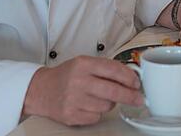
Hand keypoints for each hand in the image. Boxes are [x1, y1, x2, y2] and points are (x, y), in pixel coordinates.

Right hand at [22, 56, 141, 125]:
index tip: (137, 83)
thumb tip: (131, 77)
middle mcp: (78, 81)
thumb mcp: (84, 63)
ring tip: (99, 97)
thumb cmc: (66, 76)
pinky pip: (96, 117)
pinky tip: (89, 105)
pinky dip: (97, 112)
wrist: (41, 90)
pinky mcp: (72, 115)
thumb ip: (106, 68)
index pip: (114, 70)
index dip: (129, 78)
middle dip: (130, 96)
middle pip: (114, 91)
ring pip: (107, 106)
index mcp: (83, 64)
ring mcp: (74, 99)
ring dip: (109, 103)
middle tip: (138, 98)